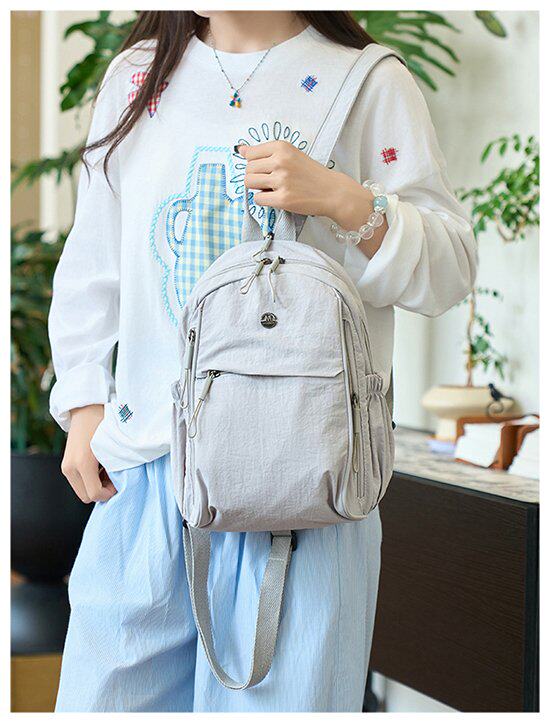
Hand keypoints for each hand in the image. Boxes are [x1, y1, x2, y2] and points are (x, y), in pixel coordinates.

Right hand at [61, 404, 116, 502]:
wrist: (85, 408)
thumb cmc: (103, 423)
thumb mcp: (112, 445)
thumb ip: (115, 466)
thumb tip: (121, 482)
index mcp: (83, 463)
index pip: (95, 494)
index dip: (109, 493)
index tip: (119, 482)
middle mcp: (70, 467)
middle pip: (86, 496)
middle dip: (102, 491)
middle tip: (114, 478)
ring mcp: (66, 467)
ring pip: (82, 490)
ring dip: (95, 486)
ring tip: (108, 471)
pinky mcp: (65, 465)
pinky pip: (78, 482)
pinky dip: (89, 480)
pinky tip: (99, 468)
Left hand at [240, 141, 386, 257]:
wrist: (332, 191)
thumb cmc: (311, 173)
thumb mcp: (290, 154)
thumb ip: (264, 152)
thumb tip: (240, 149)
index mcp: (281, 147)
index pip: (250, 154)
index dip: (255, 164)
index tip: (265, 168)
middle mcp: (280, 161)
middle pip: (248, 170)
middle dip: (255, 177)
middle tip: (270, 181)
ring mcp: (282, 180)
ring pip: (249, 183)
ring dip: (257, 188)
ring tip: (272, 189)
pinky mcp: (283, 198)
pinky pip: (258, 199)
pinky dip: (263, 200)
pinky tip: (275, 197)